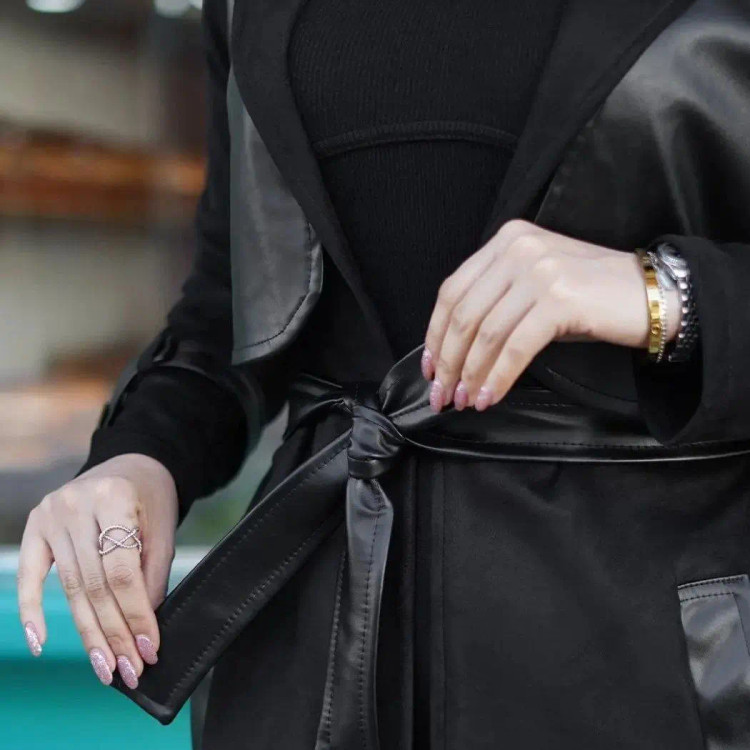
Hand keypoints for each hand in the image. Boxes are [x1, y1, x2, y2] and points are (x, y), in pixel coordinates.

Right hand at [17, 454, 177, 687]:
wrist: (130, 464)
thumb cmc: (150, 499)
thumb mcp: (162, 530)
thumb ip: (153, 575)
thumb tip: (144, 628)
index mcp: (113, 498)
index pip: (122, 571)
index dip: (136, 614)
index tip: (149, 649)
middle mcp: (75, 504)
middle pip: (94, 585)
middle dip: (114, 633)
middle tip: (128, 670)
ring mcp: (50, 515)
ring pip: (70, 588)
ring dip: (88, 633)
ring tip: (105, 666)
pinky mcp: (34, 527)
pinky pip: (30, 576)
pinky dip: (32, 610)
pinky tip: (40, 641)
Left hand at [422, 220, 679, 411]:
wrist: (652, 295)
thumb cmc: (590, 297)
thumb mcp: (534, 287)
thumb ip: (495, 303)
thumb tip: (453, 352)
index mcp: (506, 240)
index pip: (453, 291)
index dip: (435, 334)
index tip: (430, 368)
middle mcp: (518, 248)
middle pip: (464, 313)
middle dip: (448, 361)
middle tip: (442, 395)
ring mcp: (539, 270)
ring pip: (486, 333)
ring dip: (470, 374)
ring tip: (465, 401)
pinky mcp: (559, 298)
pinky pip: (514, 347)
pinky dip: (497, 377)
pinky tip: (490, 397)